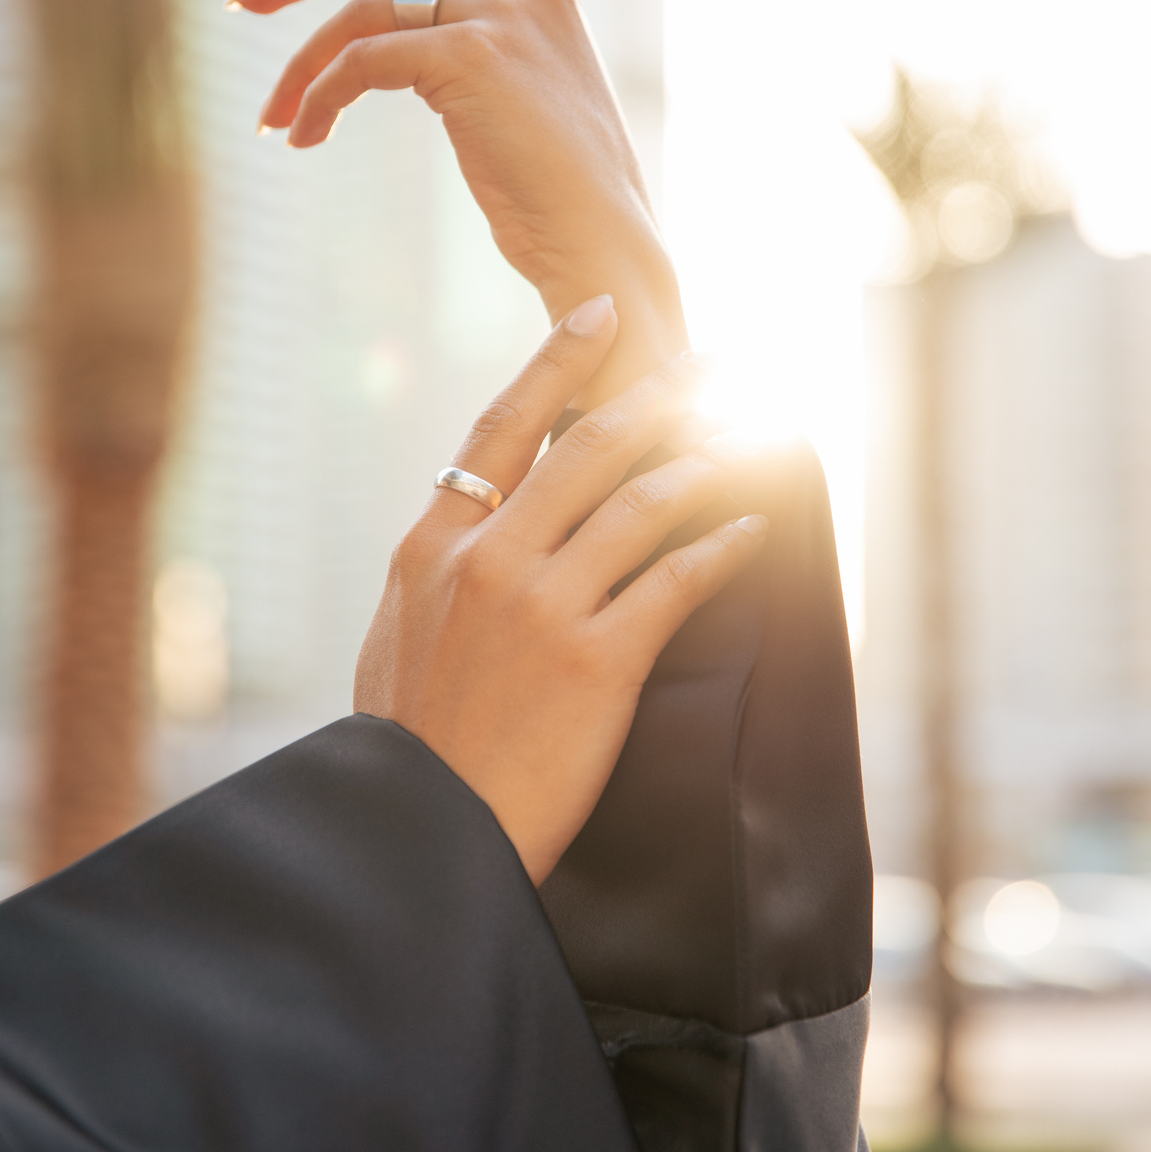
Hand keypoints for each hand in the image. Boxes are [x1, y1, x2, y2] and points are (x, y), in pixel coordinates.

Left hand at [229, 0, 687, 406]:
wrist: (602, 236)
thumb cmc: (561, 187)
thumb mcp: (524, 89)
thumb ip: (472, 40)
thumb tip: (380, 42)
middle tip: (242, 1)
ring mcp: (498, 11)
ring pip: (359, 12)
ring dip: (300, 67)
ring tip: (274, 121)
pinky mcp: (469, 55)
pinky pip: (360, 62)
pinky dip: (319, 97)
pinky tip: (304, 136)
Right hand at [353, 296, 766, 883]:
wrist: (422, 836)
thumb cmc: (408, 753)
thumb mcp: (393, 643)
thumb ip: (434, 577)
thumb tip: (456, 534)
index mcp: (432, 548)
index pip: (500, 427)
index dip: (556, 362)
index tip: (598, 315)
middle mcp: (488, 559)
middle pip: (588, 447)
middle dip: (660, 393)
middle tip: (711, 361)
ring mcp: (543, 605)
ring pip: (643, 500)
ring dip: (708, 460)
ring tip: (751, 434)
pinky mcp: (597, 659)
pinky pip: (677, 580)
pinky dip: (725, 544)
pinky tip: (757, 525)